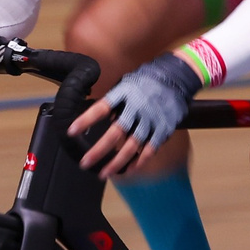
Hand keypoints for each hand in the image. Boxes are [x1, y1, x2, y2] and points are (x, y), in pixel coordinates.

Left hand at [70, 52, 200, 176]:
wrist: (178, 76)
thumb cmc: (147, 80)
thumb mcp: (127, 83)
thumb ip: (115, 100)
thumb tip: (102, 117)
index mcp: (124, 94)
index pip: (101, 108)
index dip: (86, 120)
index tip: (71, 131)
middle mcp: (137, 108)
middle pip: (115, 133)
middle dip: (99, 150)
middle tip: (85, 163)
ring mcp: (151, 119)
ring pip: (132, 146)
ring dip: (117, 162)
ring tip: (103, 173)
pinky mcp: (163, 128)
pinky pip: (150, 148)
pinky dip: (139, 161)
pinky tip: (129, 169)